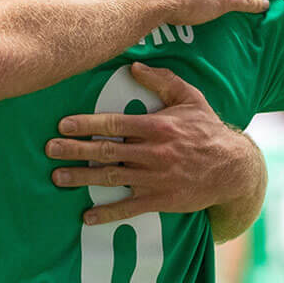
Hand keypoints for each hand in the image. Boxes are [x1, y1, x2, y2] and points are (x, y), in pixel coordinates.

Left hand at [47, 63, 257, 224]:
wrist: (234, 169)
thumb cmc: (208, 130)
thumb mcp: (189, 98)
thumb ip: (162, 80)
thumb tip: (134, 65)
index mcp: (157, 126)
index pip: (114, 123)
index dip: (86, 124)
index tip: (63, 125)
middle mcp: (154, 152)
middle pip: (107, 150)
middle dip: (75, 150)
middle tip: (49, 149)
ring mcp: (156, 178)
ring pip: (112, 178)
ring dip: (82, 179)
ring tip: (57, 178)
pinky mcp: (162, 200)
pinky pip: (130, 207)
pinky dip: (108, 213)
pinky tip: (87, 217)